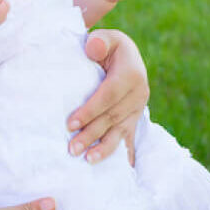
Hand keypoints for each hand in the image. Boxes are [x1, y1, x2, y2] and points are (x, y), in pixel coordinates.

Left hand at [67, 29, 148, 165]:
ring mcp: (139, 108)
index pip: (108, 95)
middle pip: (112, 117)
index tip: (70, 124)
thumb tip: (93, 50)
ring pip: (120, 131)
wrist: (125, 54)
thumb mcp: (105, 38)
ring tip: (88, 160)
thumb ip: (99, 42)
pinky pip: (130, 138)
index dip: (90, 110)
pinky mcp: (136, 118)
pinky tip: (120, 172)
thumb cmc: (108, 46)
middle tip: (72, 148)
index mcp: (131, 73)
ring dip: (104, 148)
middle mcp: (139, 93)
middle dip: (91, 134)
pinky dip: (124, 154)